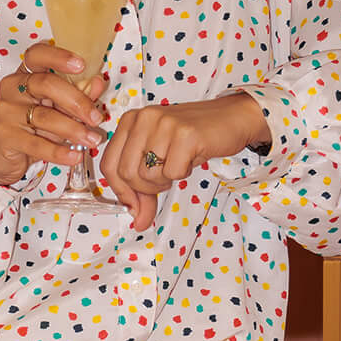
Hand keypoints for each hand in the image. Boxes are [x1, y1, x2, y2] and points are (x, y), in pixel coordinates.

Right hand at [0, 42, 107, 187]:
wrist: (3, 152)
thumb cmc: (32, 125)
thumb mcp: (56, 108)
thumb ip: (77, 94)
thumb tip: (99, 82)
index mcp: (25, 74)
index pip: (37, 55)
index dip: (58, 57)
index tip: (81, 65)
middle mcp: (13, 88)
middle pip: (46, 85)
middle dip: (76, 101)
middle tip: (95, 118)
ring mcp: (6, 112)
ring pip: (44, 117)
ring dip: (73, 129)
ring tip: (92, 140)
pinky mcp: (5, 136)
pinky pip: (36, 144)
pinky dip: (59, 152)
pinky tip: (75, 156)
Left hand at [98, 91, 269, 232]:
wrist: (232, 118)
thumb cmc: (195, 138)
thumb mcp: (161, 158)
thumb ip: (144, 188)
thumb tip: (138, 221)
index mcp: (131, 121)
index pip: (109, 165)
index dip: (122, 192)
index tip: (136, 206)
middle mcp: (143, 118)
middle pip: (126, 174)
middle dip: (145, 189)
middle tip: (165, 181)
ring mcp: (164, 124)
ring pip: (147, 175)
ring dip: (165, 180)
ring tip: (179, 165)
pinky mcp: (185, 134)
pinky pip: (172, 173)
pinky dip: (183, 174)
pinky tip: (191, 159)